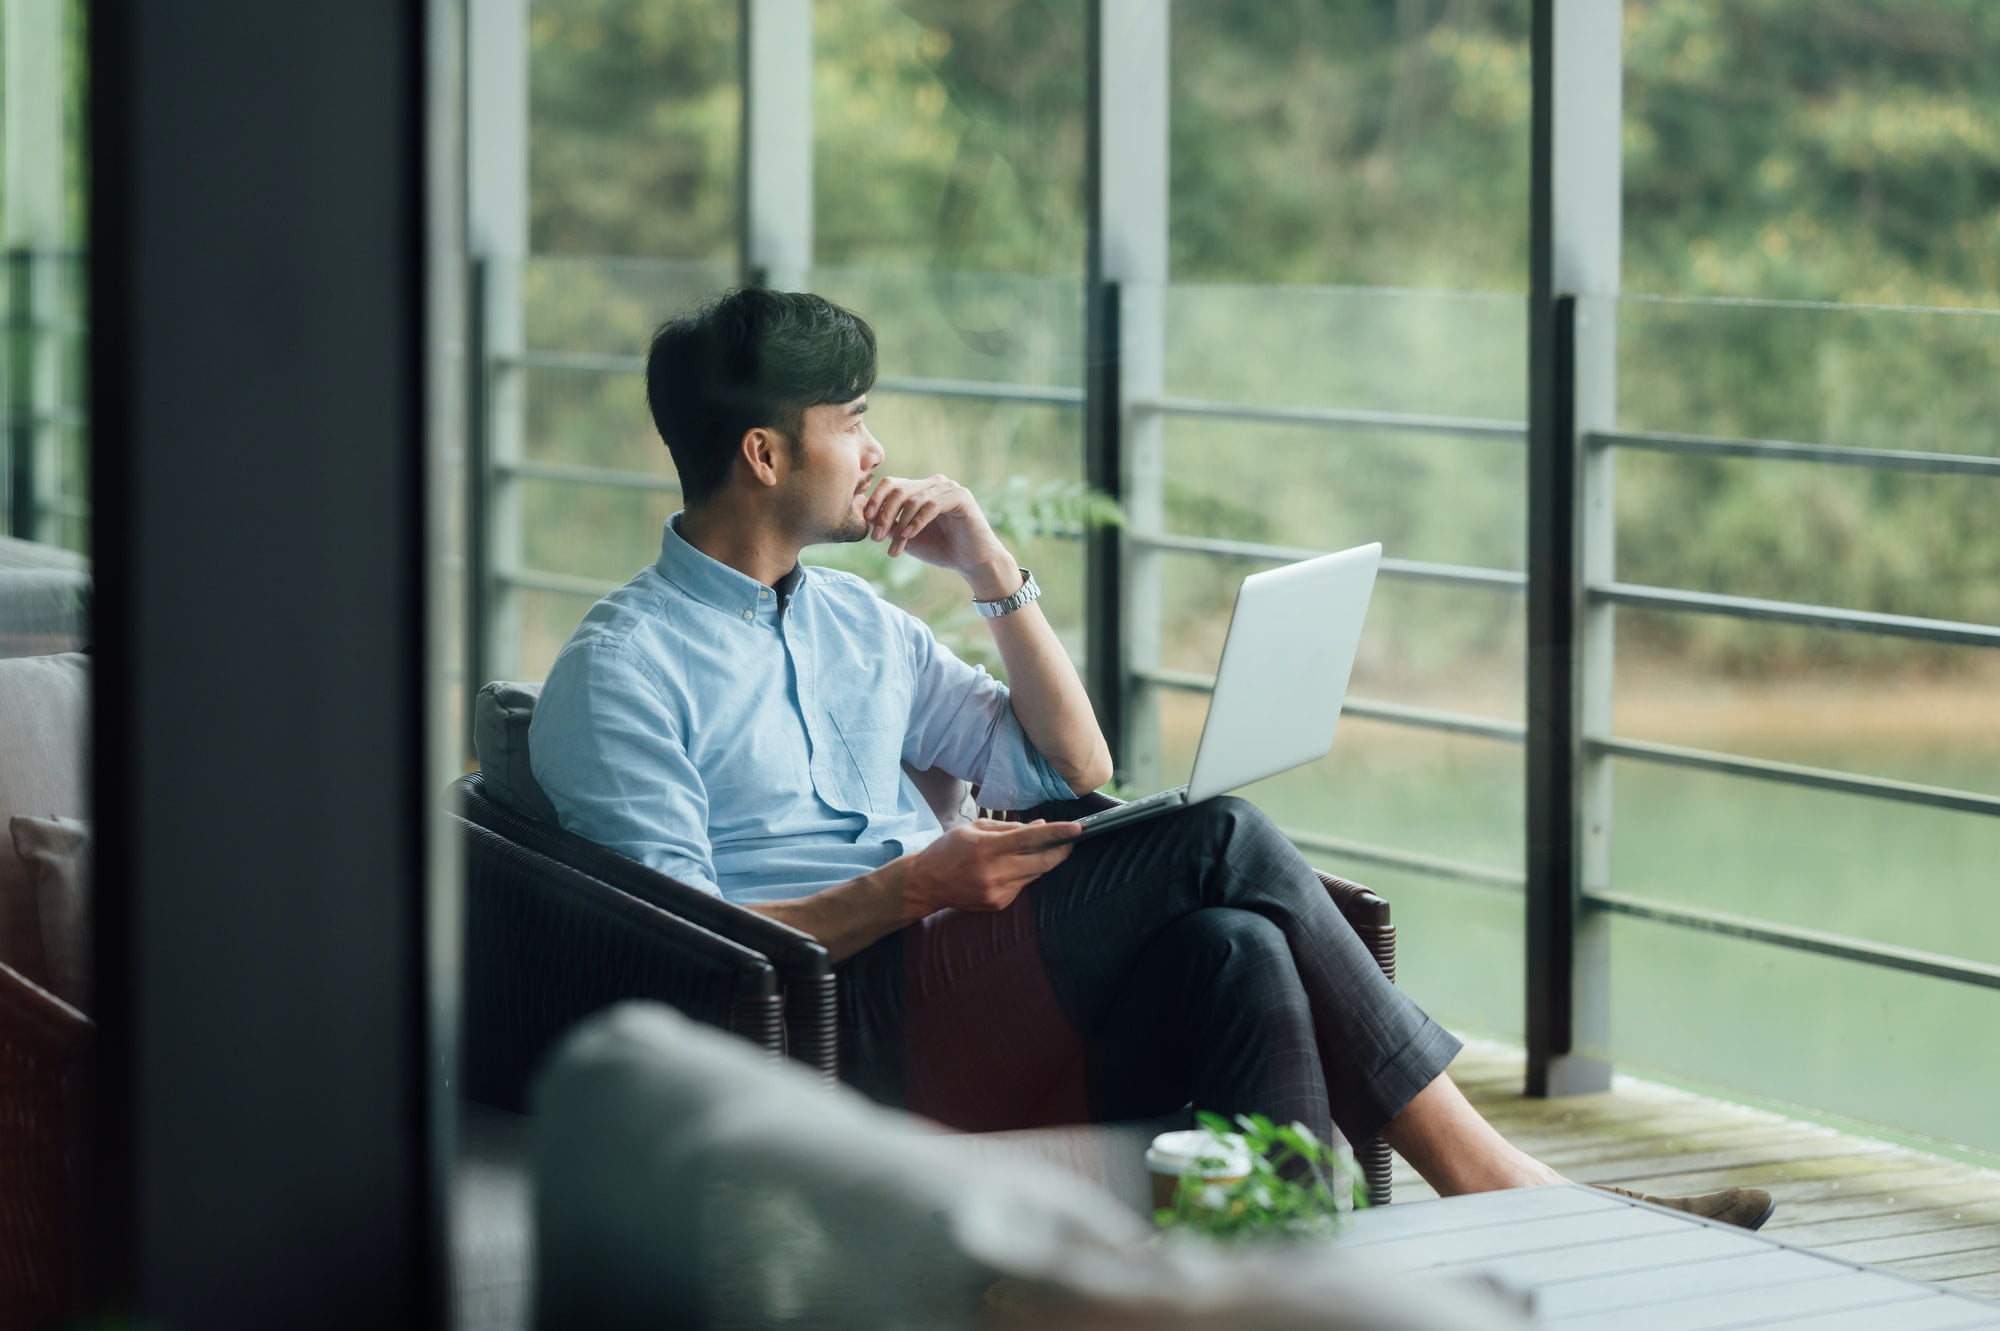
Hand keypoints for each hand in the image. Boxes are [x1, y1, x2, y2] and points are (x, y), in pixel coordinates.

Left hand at [861, 473, 1012, 585]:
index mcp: (920, 489)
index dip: (876, 500)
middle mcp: (933, 483)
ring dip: (900, 525)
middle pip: (899, 490)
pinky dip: (917, 521)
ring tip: (895, 547)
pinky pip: (932, 504)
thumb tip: (863, 513)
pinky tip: (910, 536)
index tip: (867, 521)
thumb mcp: (906, 536)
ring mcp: (948, 487)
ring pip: (913, 499)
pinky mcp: (961, 496)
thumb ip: (888, 523)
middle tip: (877, 539)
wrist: (971, 562)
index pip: (891, 484)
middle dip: (884, 515)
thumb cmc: (939, 548)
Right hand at [897, 818, 1081, 918]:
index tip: (1078, 829)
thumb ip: (1009, 828)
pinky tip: (1011, 869)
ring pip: (1035, 874)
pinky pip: (1023, 886)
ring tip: (1040, 850)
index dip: (1058, 834)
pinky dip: (1024, 874)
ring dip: (1042, 862)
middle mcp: (995, 872)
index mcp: (987, 848)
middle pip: (1042, 862)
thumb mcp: (975, 829)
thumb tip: (1041, 827)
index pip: (1031, 839)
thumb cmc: (949, 850)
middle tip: (1071, 841)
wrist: (926, 884)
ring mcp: (998, 892)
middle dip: (1061, 851)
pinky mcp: (999, 904)